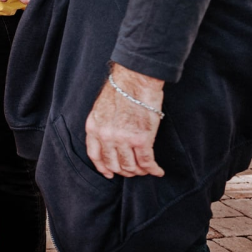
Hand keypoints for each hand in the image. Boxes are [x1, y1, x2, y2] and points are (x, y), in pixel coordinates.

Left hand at [85, 63, 165, 178]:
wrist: (135, 79)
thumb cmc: (122, 89)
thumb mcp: (101, 108)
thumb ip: (103, 125)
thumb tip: (111, 140)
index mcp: (93, 127)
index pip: (95, 155)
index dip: (103, 168)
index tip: (109, 173)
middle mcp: (106, 136)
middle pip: (114, 164)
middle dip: (125, 171)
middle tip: (133, 171)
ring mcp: (123, 140)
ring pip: (130, 166)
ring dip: (139, 171)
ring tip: (146, 170)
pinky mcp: (141, 140)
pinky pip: (146, 162)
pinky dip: (153, 169)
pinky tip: (158, 171)